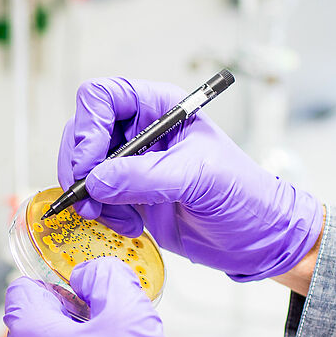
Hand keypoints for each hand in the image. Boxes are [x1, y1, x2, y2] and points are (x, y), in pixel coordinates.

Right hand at [57, 77, 323, 281]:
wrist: (255, 238)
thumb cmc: (243, 195)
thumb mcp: (198, 178)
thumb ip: (145, 176)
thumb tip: (96, 181)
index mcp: (159, 108)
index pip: (103, 97)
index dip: (88, 126)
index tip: (90, 163)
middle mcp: (138, 130)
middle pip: (82, 133)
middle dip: (80, 167)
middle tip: (90, 198)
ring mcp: (129, 164)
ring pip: (82, 168)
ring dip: (88, 196)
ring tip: (116, 218)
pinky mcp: (126, 195)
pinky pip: (92, 197)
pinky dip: (100, 214)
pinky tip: (127, 225)